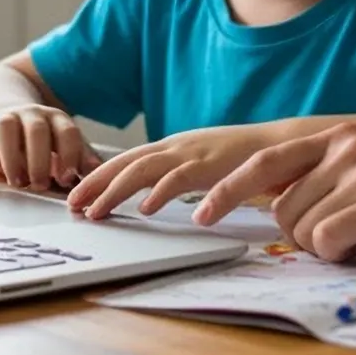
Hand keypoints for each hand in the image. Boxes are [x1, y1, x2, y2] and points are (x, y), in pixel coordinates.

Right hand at [0, 104, 101, 191]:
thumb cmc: (43, 139)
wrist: (9, 112)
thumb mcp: (64, 145)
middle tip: (39, 185)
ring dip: (12, 157)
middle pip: (37, 130)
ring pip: (6, 127)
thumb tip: (99, 176)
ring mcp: (7, 116)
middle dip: (39, 160)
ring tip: (17, 181)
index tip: (66, 179)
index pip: (67, 131)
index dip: (69, 155)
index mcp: (57, 119)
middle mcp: (32, 114)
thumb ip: (81, 159)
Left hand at [67, 125, 276, 219]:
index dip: (98, 177)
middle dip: (95, 183)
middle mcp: (177, 146)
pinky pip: (180, 177)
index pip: (126, 160)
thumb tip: (152, 195)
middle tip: (71, 206)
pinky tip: (145, 209)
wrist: (284, 143)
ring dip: (115, 191)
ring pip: (143, 168)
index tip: (75, 195)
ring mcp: (193, 152)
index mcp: (173, 147)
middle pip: (125, 162)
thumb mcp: (203, 165)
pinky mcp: (212, 164)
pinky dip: (160, 192)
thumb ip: (178, 175)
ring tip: (96, 211)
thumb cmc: (245, 159)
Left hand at [192, 123, 355, 259]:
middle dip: (305, 234)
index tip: (202, 213)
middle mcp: (341, 145)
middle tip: (350, 236)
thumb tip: (291, 209)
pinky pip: (329, 242)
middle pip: (281, 208)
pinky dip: (347, 253)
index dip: (228, 189)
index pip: (265, 162)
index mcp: (337, 135)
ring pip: (303, 229)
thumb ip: (333, 177)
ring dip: (330, 246)